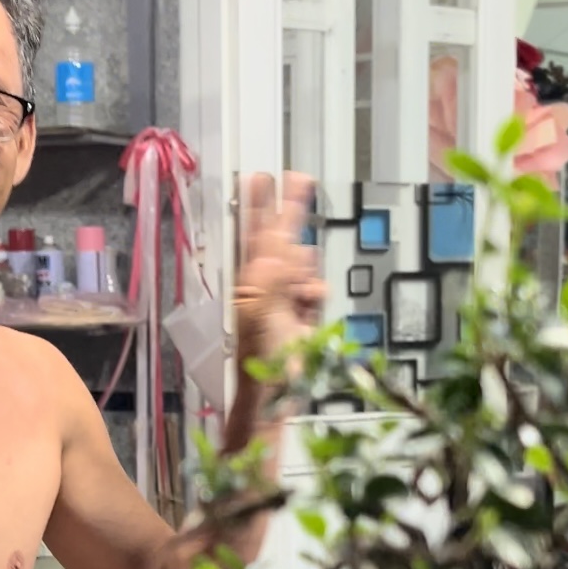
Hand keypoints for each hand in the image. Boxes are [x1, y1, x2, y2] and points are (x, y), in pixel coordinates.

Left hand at [235, 172, 324, 363]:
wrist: (278, 392)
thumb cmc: (261, 359)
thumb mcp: (264, 315)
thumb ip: (275, 280)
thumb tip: (280, 251)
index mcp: (250, 281)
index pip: (256, 233)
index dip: (260, 204)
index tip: (260, 176)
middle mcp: (266, 284)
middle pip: (282, 237)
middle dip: (292, 211)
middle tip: (299, 178)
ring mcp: (285, 297)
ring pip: (305, 265)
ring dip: (308, 273)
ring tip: (299, 295)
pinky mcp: (303, 312)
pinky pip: (317, 289)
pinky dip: (317, 295)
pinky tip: (309, 307)